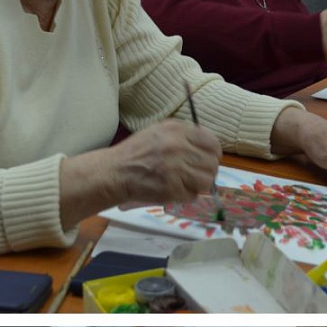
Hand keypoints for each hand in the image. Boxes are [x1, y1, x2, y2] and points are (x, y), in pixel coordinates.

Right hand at [60, 120, 220, 229]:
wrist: (114, 172)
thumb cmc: (136, 152)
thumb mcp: (159, 132)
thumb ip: (184, 136)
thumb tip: (207, 150)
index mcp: (177, 130)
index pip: (212, 143)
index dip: (211, 154)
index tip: (204, 160)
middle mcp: (178, 147)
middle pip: (212, 164)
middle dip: (205, 171)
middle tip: (193, 175)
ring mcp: (175, 169)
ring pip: (206, 181)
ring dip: (197, 185)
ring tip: (183, 183)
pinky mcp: (171, 188)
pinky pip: (192, 195)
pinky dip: (184, 195)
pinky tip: (172, 190)